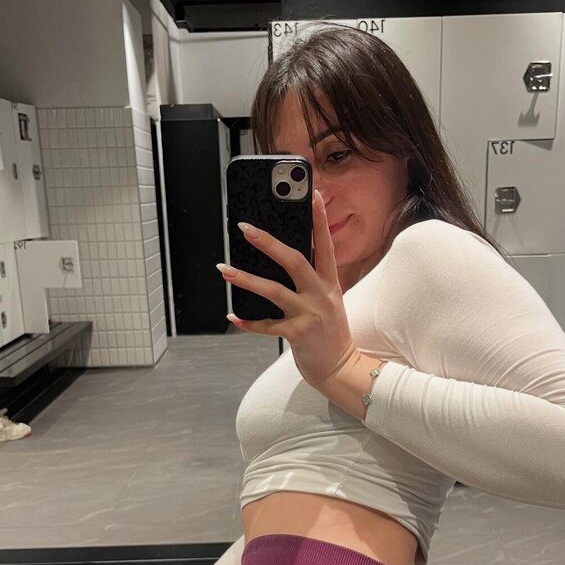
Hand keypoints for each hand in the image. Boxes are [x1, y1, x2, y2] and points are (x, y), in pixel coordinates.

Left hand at [218, 189, 358, 389]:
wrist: (340, 368)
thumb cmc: (330, 332)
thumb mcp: (329, 300)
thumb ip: (312, 280)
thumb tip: (284, 257)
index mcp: (330, 283)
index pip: (325, 245)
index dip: (320, 219)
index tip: (313, 195)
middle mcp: (321, 295)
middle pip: (294, 261)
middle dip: (268, 242)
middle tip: (245, 228)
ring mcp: (310, 314)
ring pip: (273, 291)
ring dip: (245, 278)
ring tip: (224, 269)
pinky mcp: (298, 335)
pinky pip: (266, 326)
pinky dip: (248, 322)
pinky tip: (233, 316)